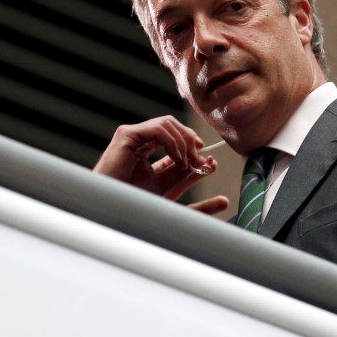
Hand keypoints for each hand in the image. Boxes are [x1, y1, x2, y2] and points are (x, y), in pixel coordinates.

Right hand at [94, 116, 228, 213]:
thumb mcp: (175, 204)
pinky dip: (173, 140)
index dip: (196, 150)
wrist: (111, 213)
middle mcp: (140, 148)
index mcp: (148, 162)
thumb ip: (199, 205)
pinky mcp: (126, 136)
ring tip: (187, 162)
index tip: (209, 164)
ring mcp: (133, 140)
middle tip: (201, 162)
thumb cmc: (135, 212)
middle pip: (174, 130)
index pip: (178, 146)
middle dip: (192, 142)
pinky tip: (178, 158)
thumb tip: (225, 201)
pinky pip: (158, 128)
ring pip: (168, 124)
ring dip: (185, 142)